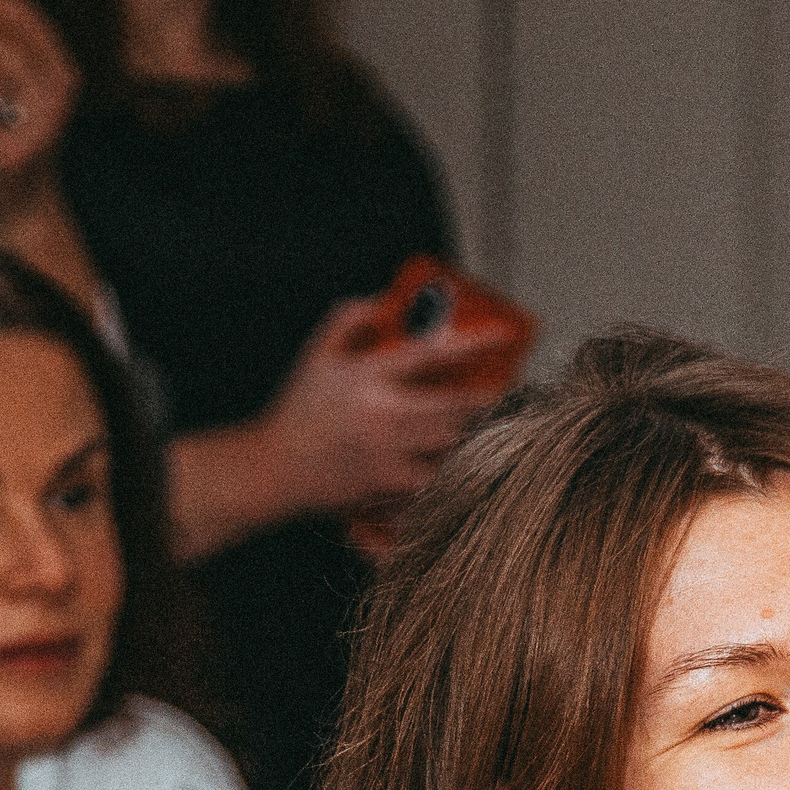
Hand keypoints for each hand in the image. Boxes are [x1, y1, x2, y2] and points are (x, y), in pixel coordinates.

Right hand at [257, 296, 509, 517]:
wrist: (275, 470)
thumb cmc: (299, 409)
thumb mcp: (318, 353)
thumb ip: (351, 317)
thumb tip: (389, 300)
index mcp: (366, 378)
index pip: (431, 353)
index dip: (475, 341)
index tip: (505, 333)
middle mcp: (382, 418)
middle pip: (456, 406)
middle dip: (492, 397)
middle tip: (514, 389)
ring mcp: (389, 457)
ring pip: (454, 446)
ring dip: (481, 434)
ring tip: (499, 423)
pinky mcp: (391, 489)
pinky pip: (438, 477)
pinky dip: (457, 467)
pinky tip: (472, 459)